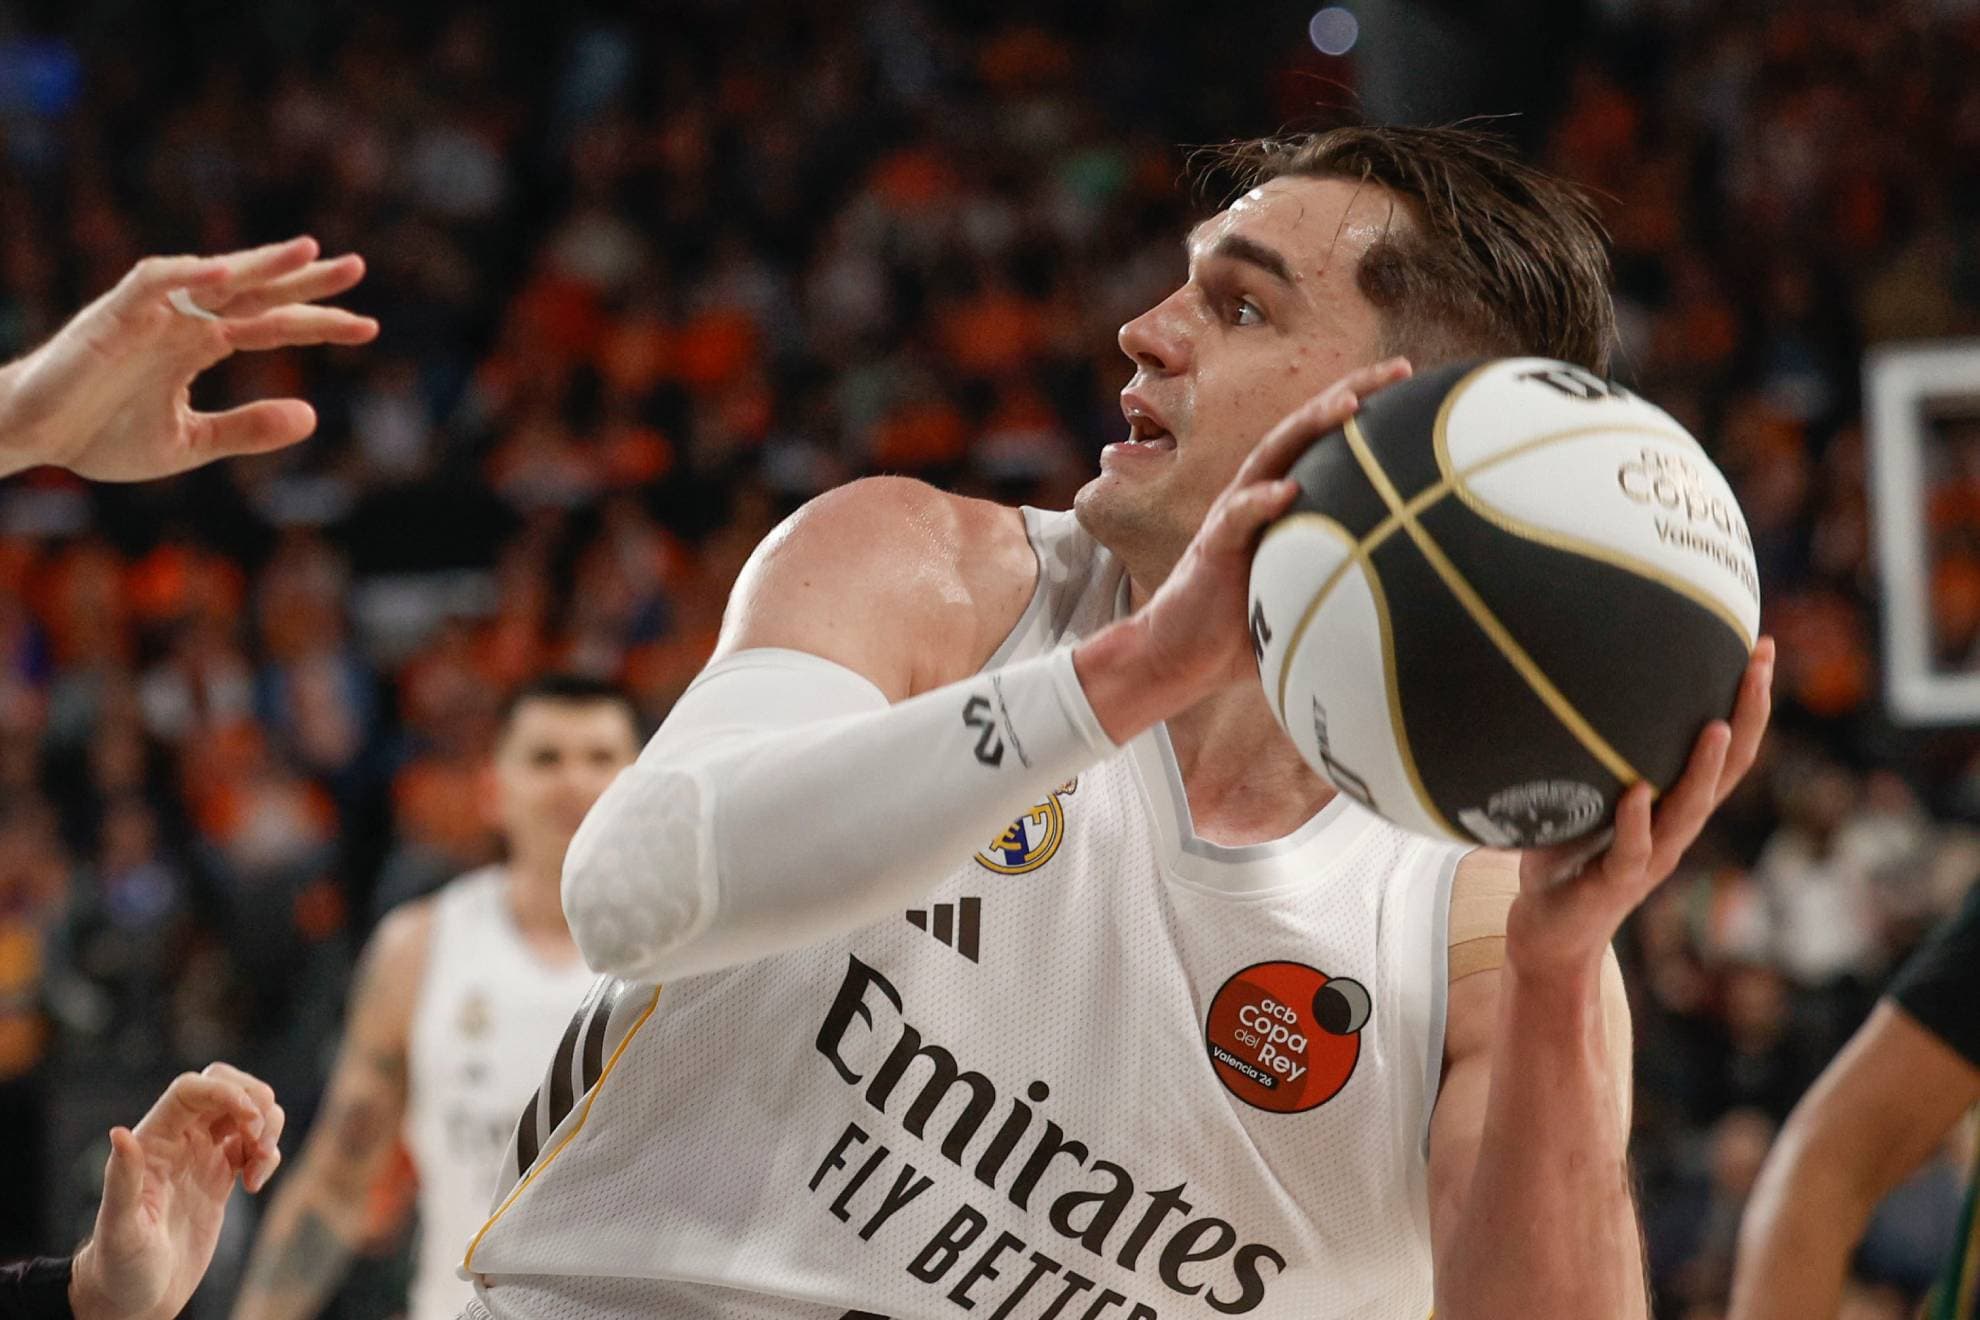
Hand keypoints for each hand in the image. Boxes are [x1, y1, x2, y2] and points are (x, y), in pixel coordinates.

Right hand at [0, 237, 377, 481]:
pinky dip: (189, 276)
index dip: (318, 323)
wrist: (31, 436)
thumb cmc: (98, 434)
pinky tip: (227, 273)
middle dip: (305, 279)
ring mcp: (150, 313)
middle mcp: (182, 320)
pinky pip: (154, 284)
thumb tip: (313, 417)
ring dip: (259, 264)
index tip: (369, 327)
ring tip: (307, 252)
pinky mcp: (113, 315)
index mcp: (200, 344)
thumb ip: (247, 429)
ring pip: (214, 278)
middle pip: (255, 291)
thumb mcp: (188, 442)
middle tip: (357, 267)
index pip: (272, 324)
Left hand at [70, 1063, 285, 1319]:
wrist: (138, 1296)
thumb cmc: (120, 1267)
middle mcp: (179, 1139)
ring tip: (259, 1169)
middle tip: (259, 1139)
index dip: (225, 1092)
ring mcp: (203, 1155)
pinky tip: (255, 1184)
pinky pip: (256, 1143)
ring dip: (268, 1128)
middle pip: (225, 1085)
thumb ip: (122, 1181)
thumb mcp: (120, 1229)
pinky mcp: (222, 1174)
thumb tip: (120, 1134)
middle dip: (254, 1101)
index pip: (192, 1089)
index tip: (250, 1121)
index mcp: (152, 1141)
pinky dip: (269, 1154)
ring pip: (248, 1109)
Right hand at [1077, 357, 1413, 740]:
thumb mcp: (1305, 600)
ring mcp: (1234, 514)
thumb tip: (1419, 607)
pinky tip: (1287, 491)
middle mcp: (1260, 494)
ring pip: (1272, 456)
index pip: (1330, 441)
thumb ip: (1348, 587)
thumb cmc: (1244, 632)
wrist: (1179, 656)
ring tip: (1349, 405)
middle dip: (1352, 391)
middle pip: (1307, 428)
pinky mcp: (1212, 546)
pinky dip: (1260, 501)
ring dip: (1309, 426)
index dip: (1370, 407)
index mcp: (1285, 500)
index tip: (1418, 382)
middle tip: (1400, 370)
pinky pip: (1235, 517)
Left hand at [1505, 636, 1775, 983]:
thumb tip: (1570, 680)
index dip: (1748, 700)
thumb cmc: (1564, 857)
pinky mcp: (1613, 883)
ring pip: (1688, 811)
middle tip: (1758, 665)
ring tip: (1716, 725)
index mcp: (1675, 805)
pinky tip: (1637, 791)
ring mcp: (1650, 858)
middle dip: (1747, 716)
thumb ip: (1588, 753)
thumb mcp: (1581, 796)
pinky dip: (1635, 821)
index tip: (1759, 646)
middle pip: (1727, 770)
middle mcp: (1675, 828)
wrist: (1549, 933)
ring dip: (1703, 769)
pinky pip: (1631, 851)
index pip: (1725, 746)